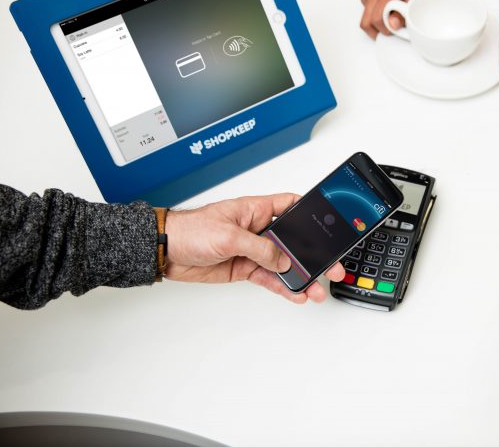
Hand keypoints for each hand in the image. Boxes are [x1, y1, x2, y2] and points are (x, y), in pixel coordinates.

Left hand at [164, 194, 344, 303]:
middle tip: (330, 266)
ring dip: (300, 276)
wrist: (167, 252)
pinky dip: (283, 287)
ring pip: (284, 264)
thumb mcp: (228, 236)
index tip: (329, 223)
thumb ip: (259, 248)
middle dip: (313, 254)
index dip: (310, 212)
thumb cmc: (191, 230)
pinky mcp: (245, 268)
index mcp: (256, 210)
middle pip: (293, 241)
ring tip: (315, 289)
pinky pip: (270, 278)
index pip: (290, 206)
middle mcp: (257, 229)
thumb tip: (282, 259)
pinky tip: (296, 293)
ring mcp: (252, 250)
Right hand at [358, 0, 423, 38]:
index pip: (378, 17)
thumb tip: (392, 25)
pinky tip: (381, 12)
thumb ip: (404, 15)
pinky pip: (363, 14)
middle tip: (390, 29)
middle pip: (368, 21)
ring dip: (375, 27)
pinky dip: (372, 18)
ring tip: (386, 22)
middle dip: (379, 30)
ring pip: (364, 20)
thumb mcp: (414, 2)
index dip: (386, 29)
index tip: (395, 29)